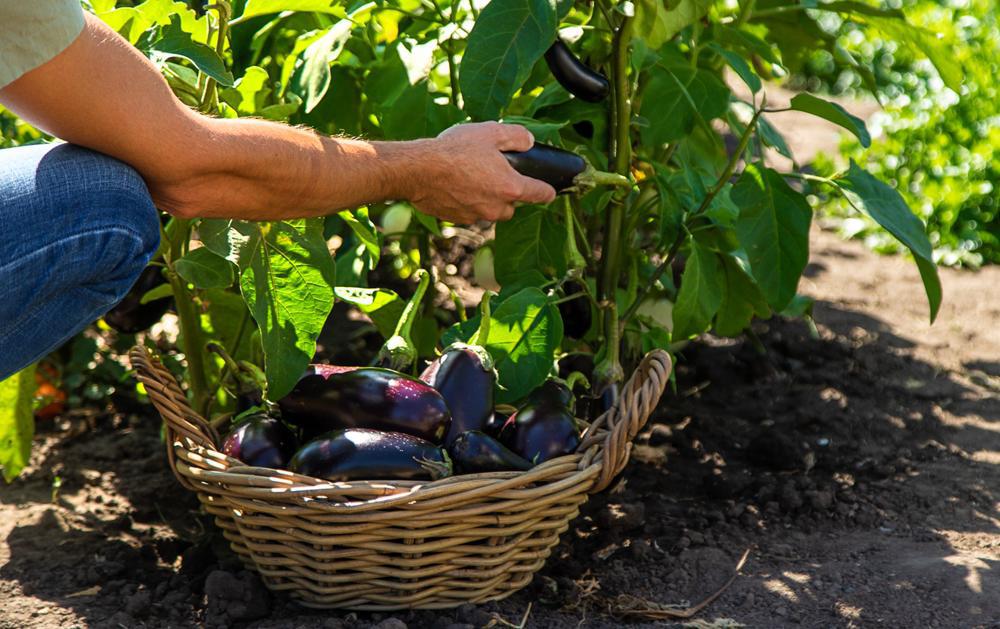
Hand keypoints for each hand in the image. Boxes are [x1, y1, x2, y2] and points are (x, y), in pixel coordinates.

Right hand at [407, 122, 556, 223]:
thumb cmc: (454, 150)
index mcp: (511, 188)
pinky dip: (467, 202)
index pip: (541, 195)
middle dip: (509, 194)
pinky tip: (455, 185)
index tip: (550, 190)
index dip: (548, 191)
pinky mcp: (457, 219)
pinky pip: (469, 212)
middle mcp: (496, 207)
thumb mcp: (490, 132)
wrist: (418, 170)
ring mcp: (476, 216)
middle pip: (512, 206)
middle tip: (496, 174)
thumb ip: (516, 136)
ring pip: (490, 210)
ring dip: (487, 198)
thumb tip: (529, 141)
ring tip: (472, 177)